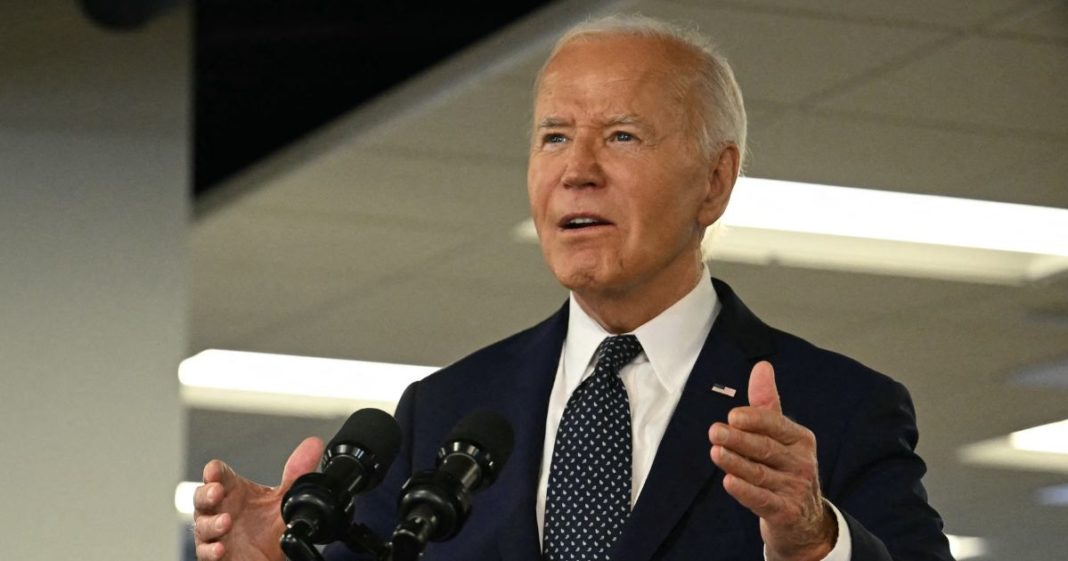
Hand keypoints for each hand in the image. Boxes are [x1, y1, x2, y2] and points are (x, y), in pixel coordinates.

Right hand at [193, 437, 324, 560]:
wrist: (272, 558)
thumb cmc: (269, 526)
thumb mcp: (286, 498)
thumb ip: (297, 472)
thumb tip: (314, 445)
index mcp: (234, 492)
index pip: (218, 475)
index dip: (214, 472)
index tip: (215, 471)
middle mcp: (220, 510)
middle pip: (201, 497)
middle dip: (206, 494)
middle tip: (216, 492)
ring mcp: (215, 533)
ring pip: (202, 525)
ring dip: (211, 524)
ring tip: (226, 522)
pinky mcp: (215, 554)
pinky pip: (205, 552)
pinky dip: (211, 550)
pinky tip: (220, 548)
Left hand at [708, 361, 835, 560]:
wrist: (806, 521)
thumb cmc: (786, 469)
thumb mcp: (781, 437)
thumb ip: (767, 404)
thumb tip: (761, 366)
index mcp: (800, 439)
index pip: (776, 425)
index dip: (754, 420)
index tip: (733, 416)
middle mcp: (801, 463)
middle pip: (766, 448)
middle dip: (739, 439)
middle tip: (715, 431)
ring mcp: (795, 489)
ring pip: (760, 473)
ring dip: (736, 463)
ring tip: (716, 452)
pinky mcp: (786, 512)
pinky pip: (762, 499)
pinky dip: (745, 491)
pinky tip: (728, 482)